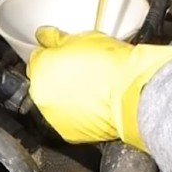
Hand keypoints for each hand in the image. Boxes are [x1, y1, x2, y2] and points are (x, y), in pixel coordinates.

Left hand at [27, 27, 171, 149]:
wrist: (134, 95)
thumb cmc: (113, 66)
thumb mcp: (83, 39)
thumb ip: (56, 38)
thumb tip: (45, 36)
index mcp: (40, 70)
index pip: (37, 58)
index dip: (52, 54)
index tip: (63, 54)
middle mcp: (42, 97)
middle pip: (44, 82)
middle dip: (57, 76)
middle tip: (80, 70)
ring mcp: (54, 118)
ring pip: (55, 102)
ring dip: (66, 96)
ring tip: (89, 88)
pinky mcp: (69, 135)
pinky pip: (68, 120)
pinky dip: (76, 114)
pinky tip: (92, 103)